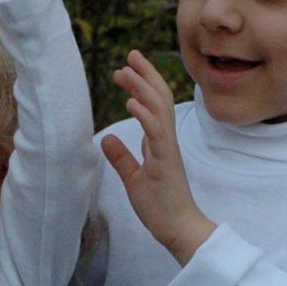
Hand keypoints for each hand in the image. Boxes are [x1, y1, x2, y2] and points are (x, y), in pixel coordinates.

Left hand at [103, 51, 215, 265]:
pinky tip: (131, 101)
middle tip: (129, 55)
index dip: (144, 83)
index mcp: (161, 143)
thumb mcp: (135, 179)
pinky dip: (145, 114)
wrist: (179, 230)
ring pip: (159, 109)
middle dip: (145, 75)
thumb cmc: (161, 208)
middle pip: (160, 98)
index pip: (155, 104)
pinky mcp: (167, 163)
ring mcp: (168, 150)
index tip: (128, 66)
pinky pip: (157, 133)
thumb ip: (123, 158)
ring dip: (142, 87)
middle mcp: (167, 141)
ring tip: (125, 71)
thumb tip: (107, 138)